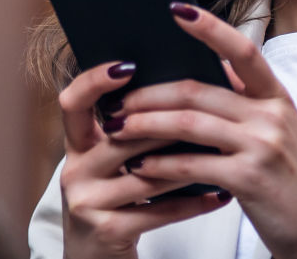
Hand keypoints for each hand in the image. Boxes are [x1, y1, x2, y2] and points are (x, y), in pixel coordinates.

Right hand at [56, 58, 234, 258]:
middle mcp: (75, 171)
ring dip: (188, 162)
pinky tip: (220, 195)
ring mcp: (88, 202)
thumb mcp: (114, 167)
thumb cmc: (116, 205)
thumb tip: (181, 88)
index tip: (128, 65)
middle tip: (207, 110)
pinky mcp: (106, 231)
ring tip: (223, 150)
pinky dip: (193, 203)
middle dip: (166, 124)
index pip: (73, 102)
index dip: (94, 81)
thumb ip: (133, 133)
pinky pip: (158, 211)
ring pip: (146, 173)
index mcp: (78, 147)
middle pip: (122, 137)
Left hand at [105, 3, 296, 258]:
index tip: (177, 11)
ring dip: (145, 126)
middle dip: (150, 94)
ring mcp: (261, 145)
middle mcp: (270, 114)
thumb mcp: (274, 128)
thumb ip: (242, 101)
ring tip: (117, 129)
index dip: (210, 28)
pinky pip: (192, 163)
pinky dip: (160, 164)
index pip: (243, 50)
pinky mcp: (248, 177)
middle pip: (198, 91)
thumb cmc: (286, 175)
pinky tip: (140, 166)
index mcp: (275, 96)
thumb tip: (194, 76)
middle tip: (118, 101)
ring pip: (189, 123)